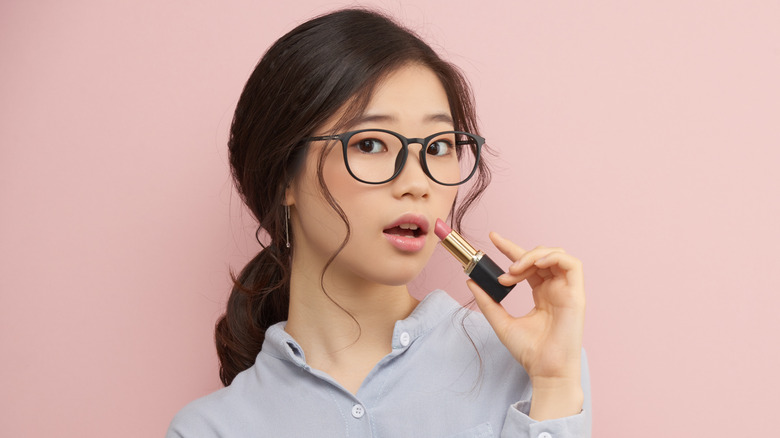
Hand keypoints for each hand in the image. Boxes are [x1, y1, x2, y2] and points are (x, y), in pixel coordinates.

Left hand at [465, 232, 584, 419]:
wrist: (545, 370)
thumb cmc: (529, 351)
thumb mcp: (501, 321)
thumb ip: (487, 301)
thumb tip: (471, 281)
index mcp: (541, 293)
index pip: (527, 263)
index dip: (510, 247)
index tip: (492, 238)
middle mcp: (554, 289)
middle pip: (540, 256)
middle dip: (519, 254)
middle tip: (504, 272)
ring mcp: (567, 291)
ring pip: (556, 255)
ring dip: (533, 256)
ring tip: (516, 270)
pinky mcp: (577, 294)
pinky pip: (572, 264)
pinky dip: (553, 257)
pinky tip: (536, 265)